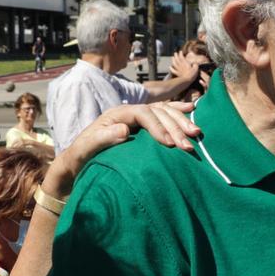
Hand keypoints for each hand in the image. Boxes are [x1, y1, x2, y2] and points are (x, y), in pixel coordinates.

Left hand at [50, 102, 198, 192]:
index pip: (143, 113)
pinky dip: (178, 113)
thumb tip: (126, 130)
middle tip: (189, 143)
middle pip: (157, 112)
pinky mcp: (143, 128)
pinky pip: (164, 115)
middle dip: (175, 126)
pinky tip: (192, 111)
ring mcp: (137, 119)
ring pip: (164, 112)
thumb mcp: (86, 149)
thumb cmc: (81, 158)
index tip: (169, 144)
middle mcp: (129, 112)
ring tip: (196, 133)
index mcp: (116, 114)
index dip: (157, 126)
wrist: (78, 164)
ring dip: (181, 122)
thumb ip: (103, 138)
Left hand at [169, 49, 201, 83]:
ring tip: (172, 57)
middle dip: (176, 55)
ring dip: (173, 60)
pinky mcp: (177, 73)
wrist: (187, 80)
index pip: (182, 57)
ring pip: (174, 63)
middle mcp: (181, 65)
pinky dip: (171, 68)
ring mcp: (178, 69)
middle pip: (177, 59)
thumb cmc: (192, 74)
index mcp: (185, 63)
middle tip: (175, 53)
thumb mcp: (196, 68)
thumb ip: (195, 64)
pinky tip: (170, 66)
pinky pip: (173, 70)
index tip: (180, 51)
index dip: (180, 54)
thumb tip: (195, 63)